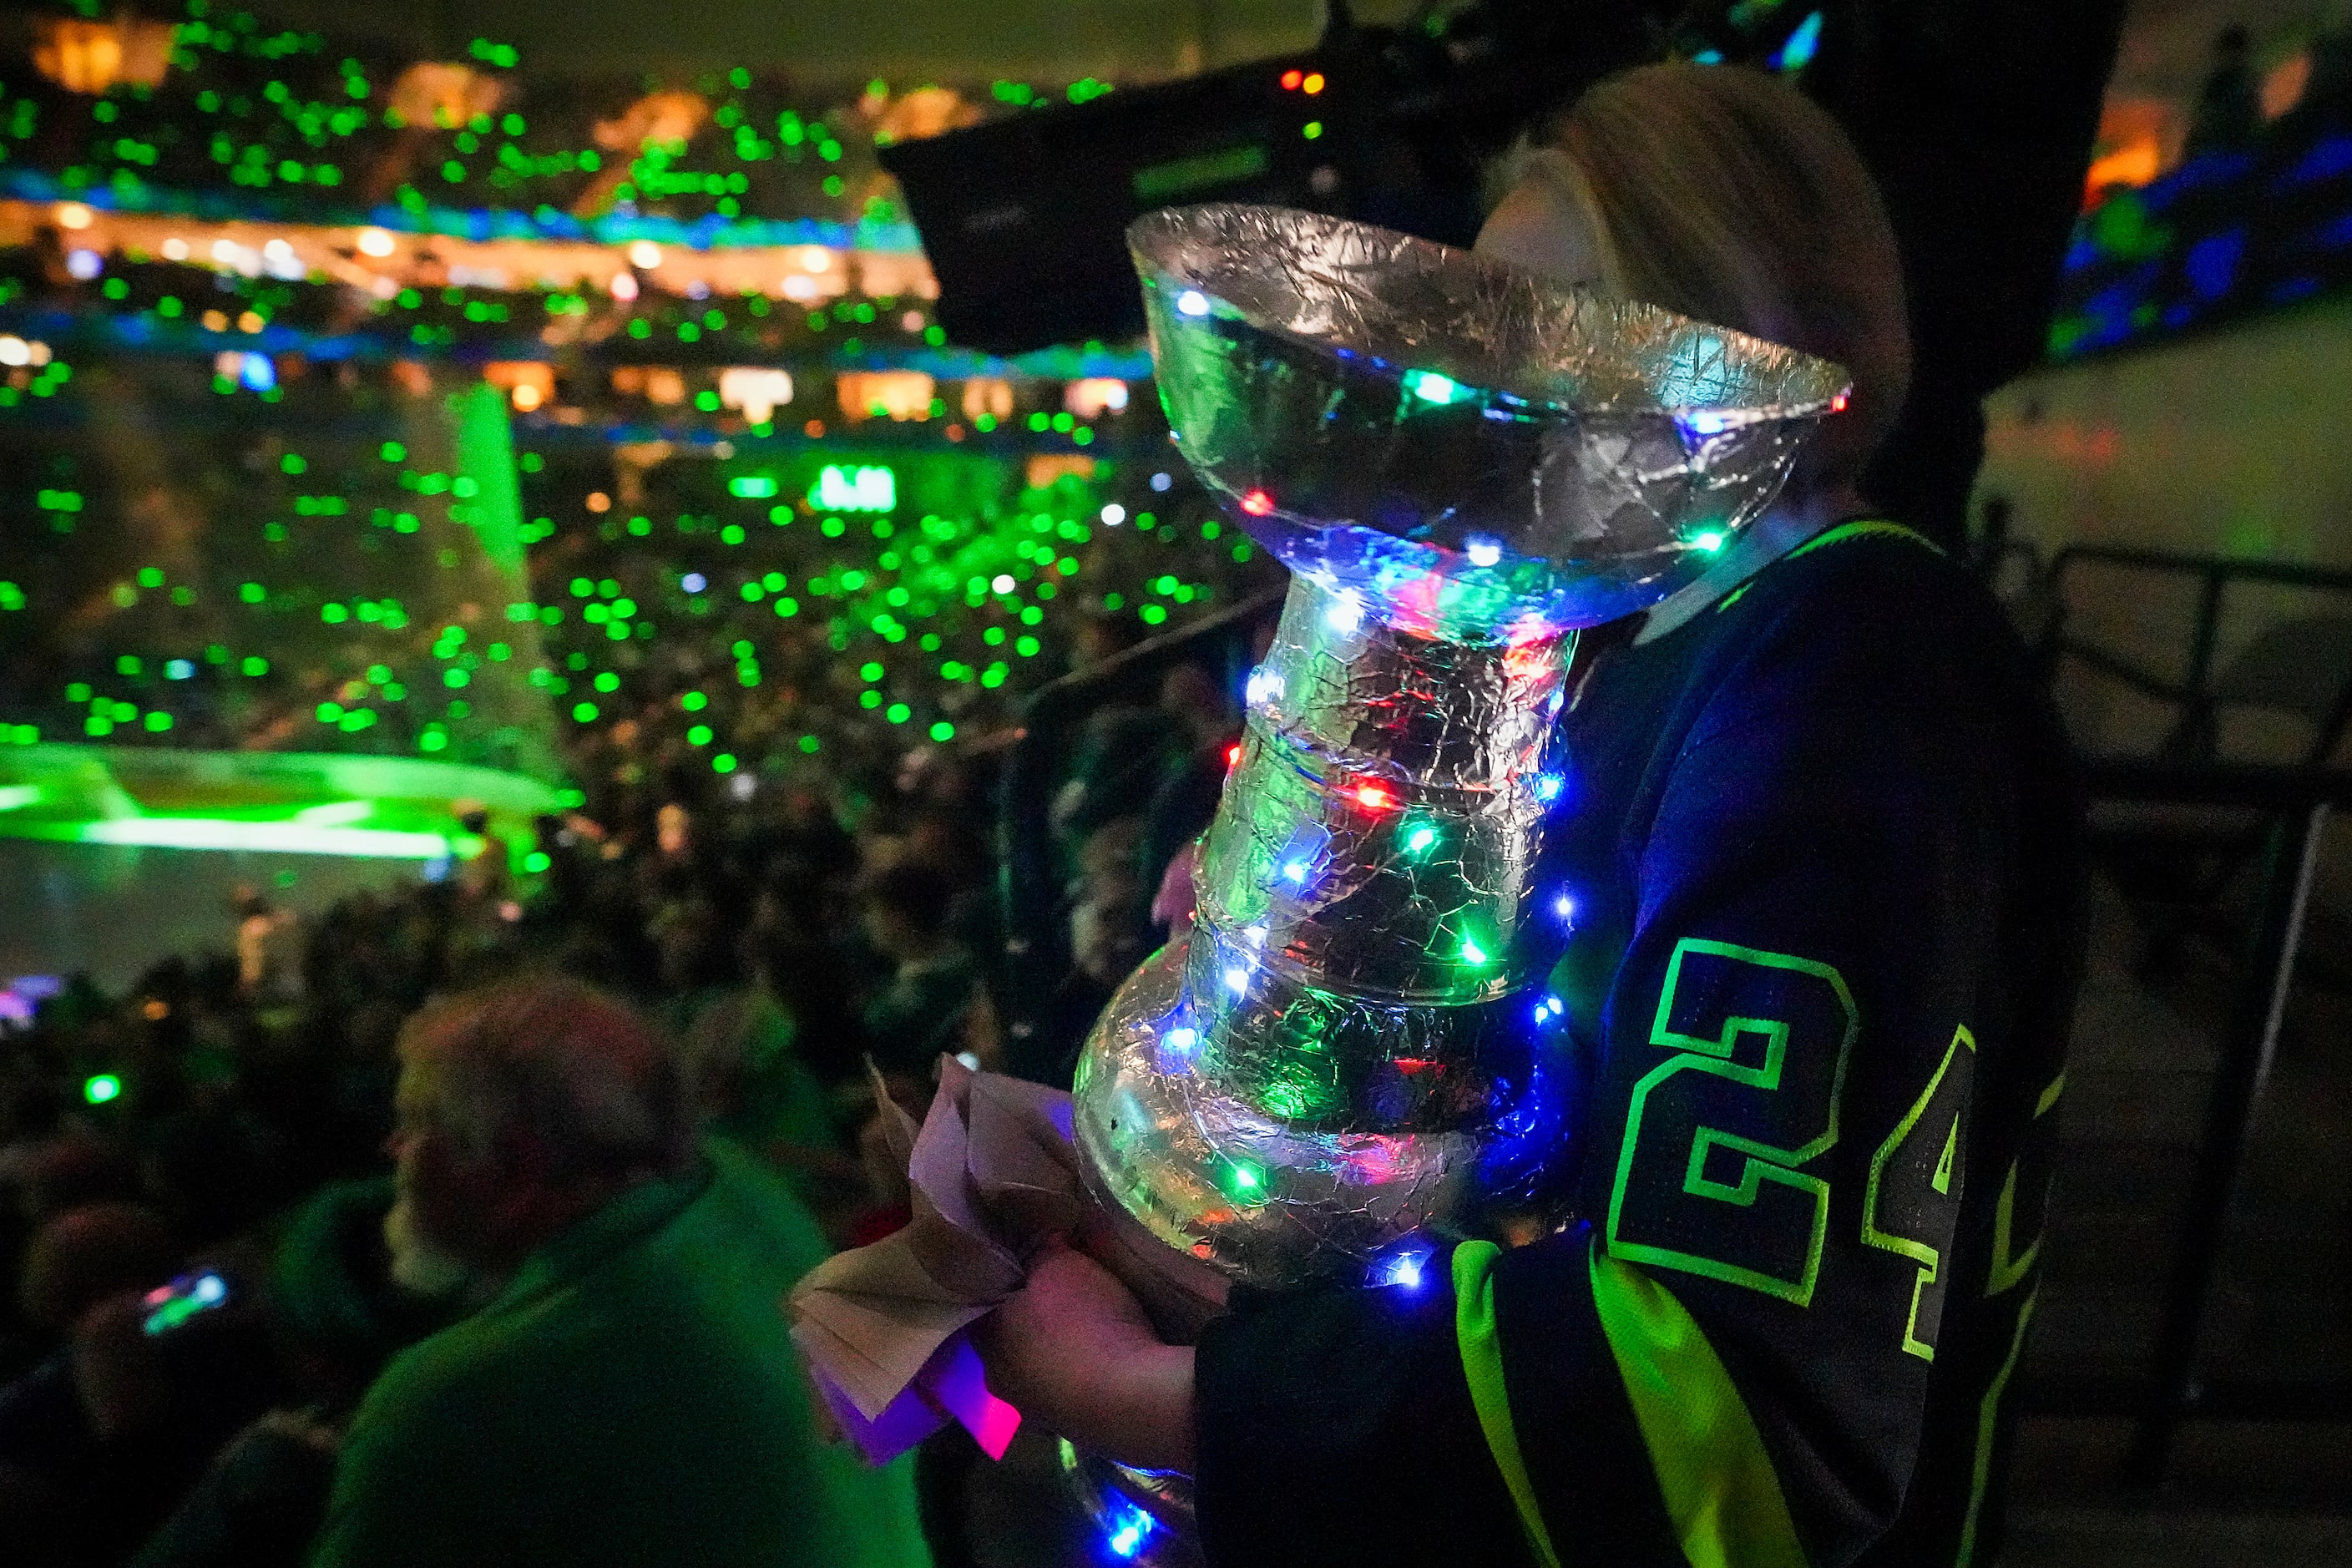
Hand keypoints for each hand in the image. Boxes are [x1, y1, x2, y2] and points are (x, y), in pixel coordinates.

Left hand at [974, 1239, 1196, 1473]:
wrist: (1135, 1401)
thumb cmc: (1085, 1325)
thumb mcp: (1061, 1265)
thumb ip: (1039, 1247)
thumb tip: (1034, 1237)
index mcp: (986, 1340)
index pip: (983, 1301)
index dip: (1006, 1278)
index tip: (1026, 1262)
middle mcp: (1001, 1382)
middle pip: (1010, 1337)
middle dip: (1031, 1315)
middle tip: (1059, 1290)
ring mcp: (1037, 1413)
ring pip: (1040, 1368)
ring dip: (1058, 1349)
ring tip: (1088, 1324)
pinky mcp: (1074, 1431)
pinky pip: (1072, 1389)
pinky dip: (1083, 1372)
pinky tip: (1107, 1357)